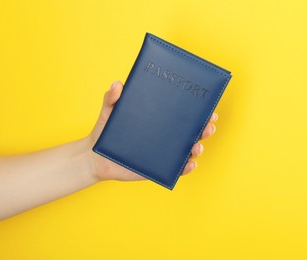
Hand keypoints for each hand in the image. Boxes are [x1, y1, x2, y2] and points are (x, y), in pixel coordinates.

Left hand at [86, 80, 218, 181]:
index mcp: (158, 120)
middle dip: (205, 128)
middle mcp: (165, 136)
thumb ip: (111, 98)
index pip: (182, 114)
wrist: (96, 157)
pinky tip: (190, 164)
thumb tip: (117, 84)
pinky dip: (186, 168)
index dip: (197, 110)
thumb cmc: (105, 132)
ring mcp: (163, 153)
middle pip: (191, 131)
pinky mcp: (158, 168)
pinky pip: (176, 169)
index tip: (208, 106)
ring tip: (197, 146)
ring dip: (198, 147)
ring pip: (187, 150)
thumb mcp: (108, 112)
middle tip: (209, 124)